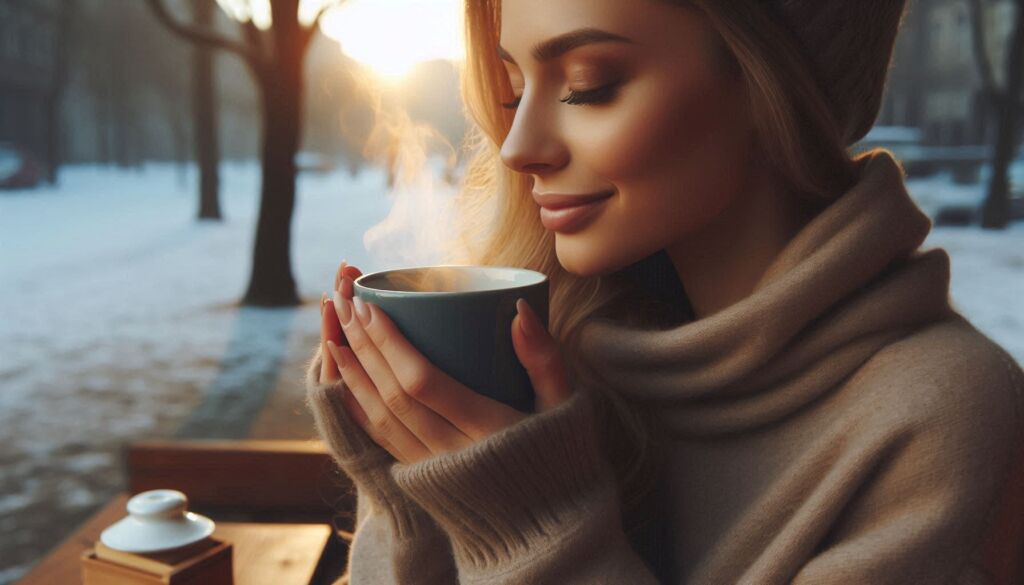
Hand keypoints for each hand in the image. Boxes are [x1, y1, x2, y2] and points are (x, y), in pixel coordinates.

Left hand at [323, 268, 573, 464]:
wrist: (546, 530)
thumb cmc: (560, 458)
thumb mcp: (564, 407)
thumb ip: (544, 359)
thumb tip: (518, 309)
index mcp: (486, 430)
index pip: (422, 381)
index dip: (389, 343)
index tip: (371, 306)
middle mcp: (450, 453)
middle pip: (392, 395)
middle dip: (363, 346)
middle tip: (346, 304)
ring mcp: (430, 470)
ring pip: (378, 418)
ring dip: (352, 373)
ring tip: (335, 334)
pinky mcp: (419, 481)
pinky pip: (378, 440)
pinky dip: (356, 407)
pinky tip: (343, 381)